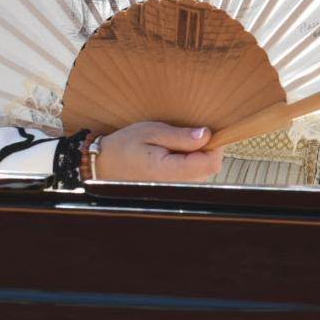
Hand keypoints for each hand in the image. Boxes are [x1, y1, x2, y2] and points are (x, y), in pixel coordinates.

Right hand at [94, 122, 223, 182]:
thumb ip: (180, 136)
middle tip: (184, 134)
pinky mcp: (174, 189)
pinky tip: (172, 153)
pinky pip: (192, 175)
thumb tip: (206, 135)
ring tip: (174, 143)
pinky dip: (189, 162)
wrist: (105, 165)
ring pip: (203, 171)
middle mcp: (177, 186)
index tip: (203, 130)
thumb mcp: (151, 132)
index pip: (211, 163)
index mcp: (170, 171)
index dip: (215, 144)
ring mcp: (176, 190)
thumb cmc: (125, 146)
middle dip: (205, 148)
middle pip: (210, 167)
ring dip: (196, 155)